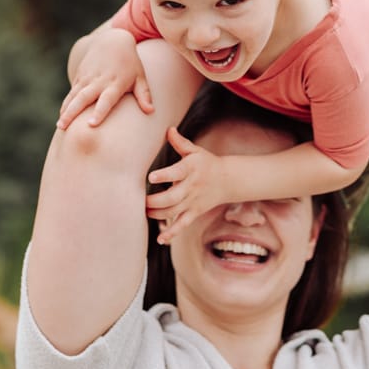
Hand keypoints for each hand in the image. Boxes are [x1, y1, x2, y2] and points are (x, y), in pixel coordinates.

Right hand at [57, 30, 153, 128]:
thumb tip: (151, 111)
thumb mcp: (140, 76)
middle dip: (73, 113)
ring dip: (66, 110)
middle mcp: (99, 81)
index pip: (106, 100)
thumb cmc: (130, 62)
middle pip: (83, 98)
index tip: (91, 124)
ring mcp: (88, 78)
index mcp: (115, 83)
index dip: (99, 112)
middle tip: (64, 127)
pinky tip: (61, 115)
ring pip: (74, 95)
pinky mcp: (81, 75)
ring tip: (60, 125)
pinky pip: (72, 91)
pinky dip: (66, 103)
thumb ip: (144, 94)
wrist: (113, 40)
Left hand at [146, 127, 229, 243]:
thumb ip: (180, 142)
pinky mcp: (195, 212)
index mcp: (191, 169)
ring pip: (175, 212)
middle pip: (173, 198)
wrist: (227, 180)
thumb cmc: (206, 162)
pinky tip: (160, 239)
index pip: (177, 172)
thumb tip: (168, 129)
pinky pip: (183, 225)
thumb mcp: (195, 151)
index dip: (164, 176)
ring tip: (144, 213)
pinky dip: (172, 234)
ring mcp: (193, 202)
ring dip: (158, 215)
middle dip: (156, 202)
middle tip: (141, 202)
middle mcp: (192, 187)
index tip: (151, 177)